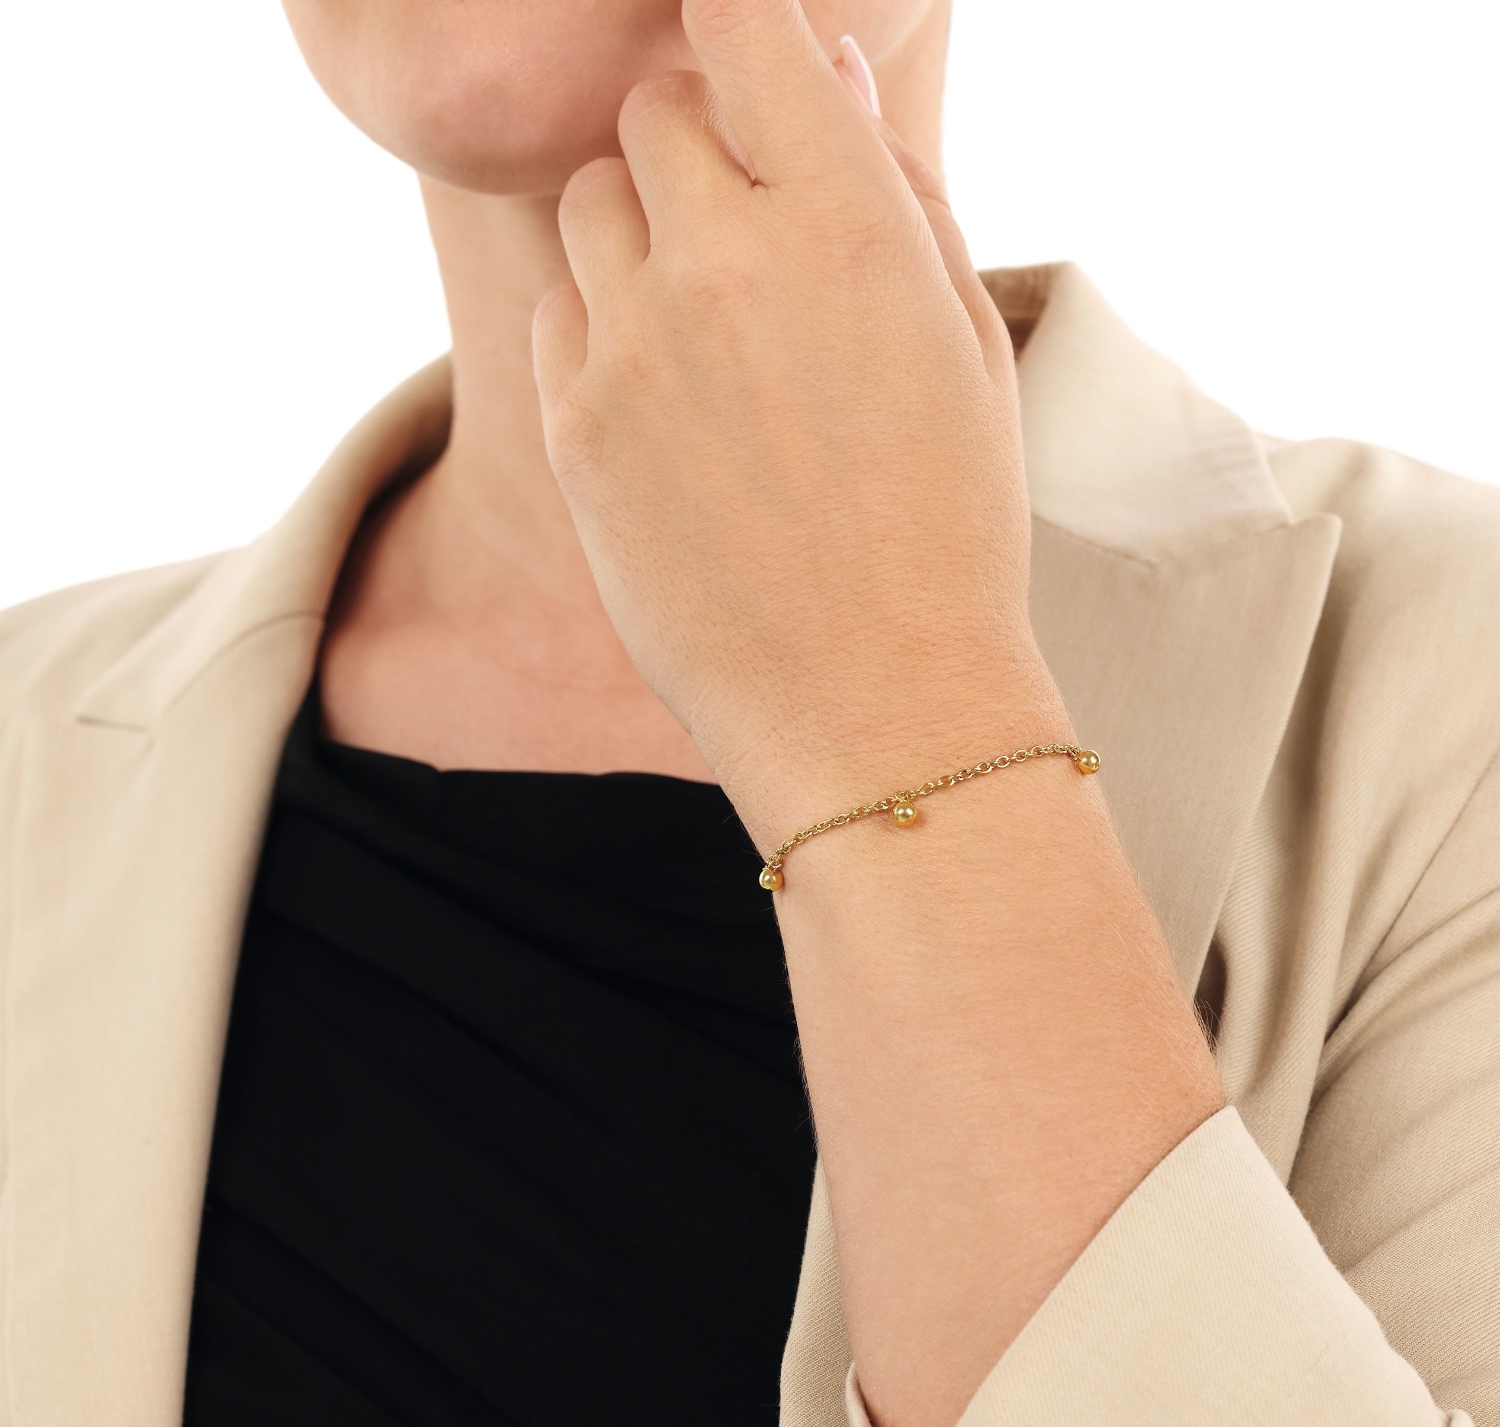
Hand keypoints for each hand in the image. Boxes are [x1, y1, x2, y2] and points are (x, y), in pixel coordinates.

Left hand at [533, 0, 1062, 847]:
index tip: (745, 53)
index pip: (743, 21)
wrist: (872, 699)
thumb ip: (895, 189)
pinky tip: (670, 401)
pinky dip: (604, 324)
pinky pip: (561, 311)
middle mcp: (726, 262)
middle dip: (702, 144)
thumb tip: (822, 74)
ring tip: (708, 324)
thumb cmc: (946, 524)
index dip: (738, 21)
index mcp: (849, 224)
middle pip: (656, 110)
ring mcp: (635, 346)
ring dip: (643, 230)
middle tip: (752, 228)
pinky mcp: (572, 427)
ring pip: (592, 203)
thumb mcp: (965, 345)